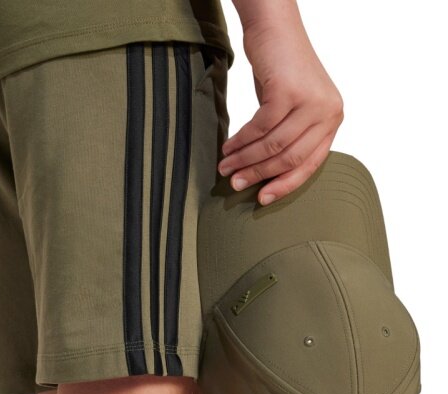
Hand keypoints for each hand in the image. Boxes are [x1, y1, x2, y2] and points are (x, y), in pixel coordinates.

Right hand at [217, 18, 343, 205]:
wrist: (274, 28)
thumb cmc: (280, 71)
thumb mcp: (291, 109)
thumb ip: (289, 138)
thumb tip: (266, 176)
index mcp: (332, 119)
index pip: (310, 164)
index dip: (284, 186)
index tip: (261, 199)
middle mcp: (329, 111)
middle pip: (290, 157)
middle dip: (258, 174)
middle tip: (234, 184)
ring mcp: (311, 100)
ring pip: (273, 145)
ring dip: (245, 159)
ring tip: (225, 167)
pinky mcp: (289, 91)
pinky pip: (260, 127)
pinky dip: (241, 141)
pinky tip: (228, 146)